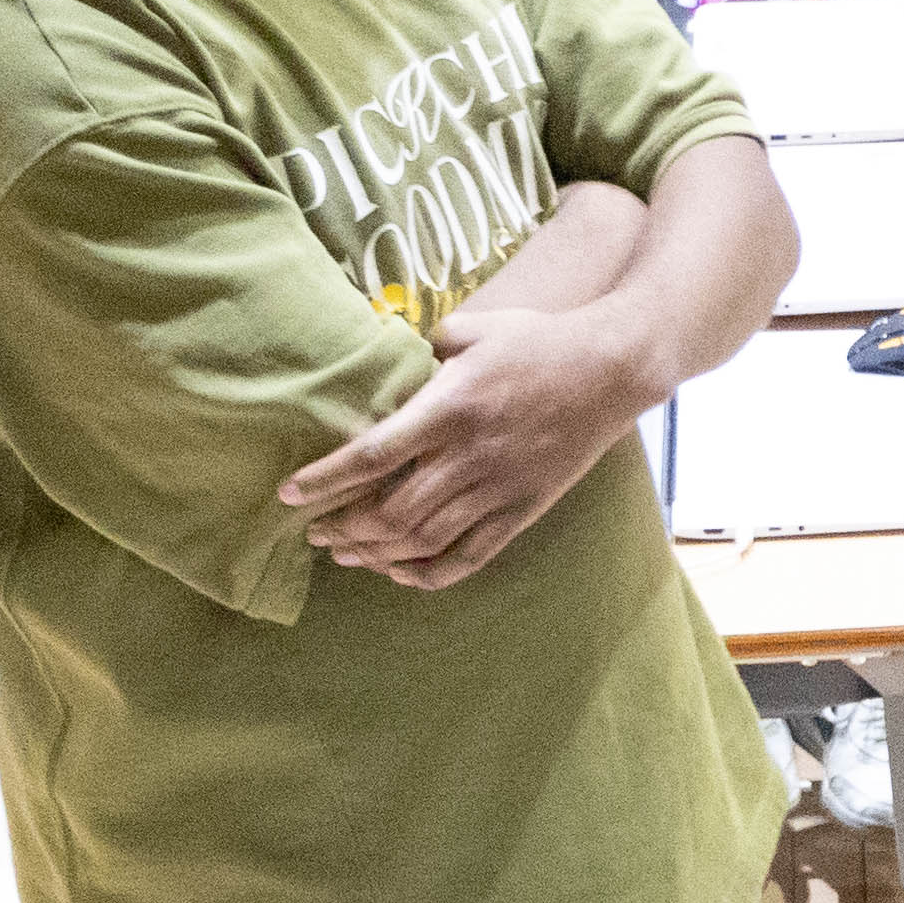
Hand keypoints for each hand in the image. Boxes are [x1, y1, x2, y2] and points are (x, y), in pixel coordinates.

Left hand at [280, 299, 660, 586]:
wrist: (613, 369)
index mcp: (452, 406)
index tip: (290, 495)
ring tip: (345, 554)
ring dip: (376, 554)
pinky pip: (470, 556)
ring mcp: (500, 487)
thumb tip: (384, 362)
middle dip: (343, 527)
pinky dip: (429, 574)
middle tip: (314, 531)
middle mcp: (472, 455)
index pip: (374, 453)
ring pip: (424, 539)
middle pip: (392, 510)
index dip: (328, 479)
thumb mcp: (474, 328)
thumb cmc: (539, 341)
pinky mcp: (524, 509)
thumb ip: (423, 347)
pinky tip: (400, 574)